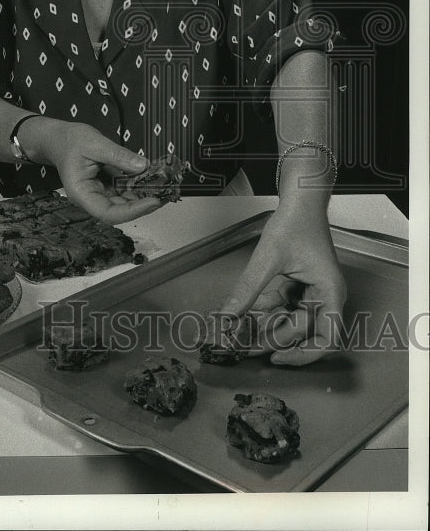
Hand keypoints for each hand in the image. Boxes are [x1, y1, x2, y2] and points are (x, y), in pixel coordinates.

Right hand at [32, 120, 159, 223]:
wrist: (59, 138)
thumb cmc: (69, 141)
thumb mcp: (95, 143)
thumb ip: (119, 156)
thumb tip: (142, 167)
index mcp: (82, 193)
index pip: (108, 213)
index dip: (133, 211)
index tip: (152, 201)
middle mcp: (91, 198)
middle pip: (120, 210)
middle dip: (144, 203)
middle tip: (166, 192)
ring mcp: (100, 193)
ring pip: (125, 201)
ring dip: (144, 194)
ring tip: (163, 185)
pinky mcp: (107, 186)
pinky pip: (125, 190)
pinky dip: (139, 185)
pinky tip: (152, 178)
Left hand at [219, 200, 346, 365]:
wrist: (299, 201)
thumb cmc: (296, 222)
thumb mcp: (268, 258)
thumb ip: (249, 289)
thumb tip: (228, 315)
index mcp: (330, 292)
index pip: (327, 339)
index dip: (304, 354)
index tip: (277, 357)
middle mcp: (325, 296)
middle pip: (303, 332)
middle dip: (274, 340)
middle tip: (245, 347)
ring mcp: (312, 292)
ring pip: (290, 320)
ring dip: (266, 326)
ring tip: (239, 333)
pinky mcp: (299, 286)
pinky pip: (282, 305)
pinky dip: (264, 309)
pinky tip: (243, 311)